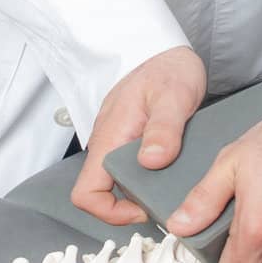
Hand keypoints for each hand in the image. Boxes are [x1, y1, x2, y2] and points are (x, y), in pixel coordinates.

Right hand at [70, 46, 205, 226]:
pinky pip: (128, 169)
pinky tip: (171, 172)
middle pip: (102, 193)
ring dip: (140, 192)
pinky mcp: (127, 140)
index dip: (110, 212)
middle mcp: (107, 143)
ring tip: (173, 186)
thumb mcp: (174, 97)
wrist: (166, 50)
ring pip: (116, 182)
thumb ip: (164, 129)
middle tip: (166, 200)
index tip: (143, 209)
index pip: (87, 193)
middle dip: (131, 206)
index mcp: (110, 137)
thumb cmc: (168, 68)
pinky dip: (146, 178)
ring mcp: (115, 142)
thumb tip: (151, 161)